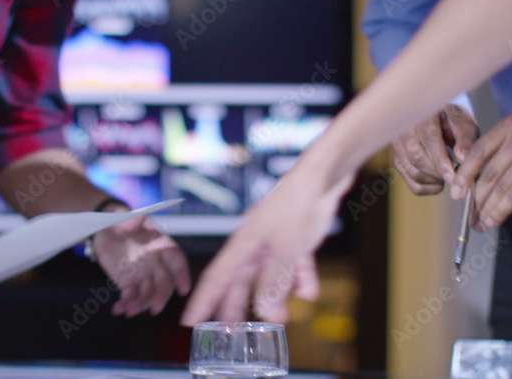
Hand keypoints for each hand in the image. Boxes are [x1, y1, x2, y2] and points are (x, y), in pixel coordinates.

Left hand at [92, 214, 190, 316]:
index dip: (182, 274)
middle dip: (161, 297)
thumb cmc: (118, 221)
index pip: (176, 260)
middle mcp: (156, 263)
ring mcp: (143, 275)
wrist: (102, 230)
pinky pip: (130, 297)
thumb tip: (139, 214)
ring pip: (147, 294)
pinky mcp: (129, 284)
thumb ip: (131, 220)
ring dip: (140, 304)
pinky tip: (117, 310)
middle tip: (155, 309)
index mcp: (160, 245)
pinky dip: (124, 304)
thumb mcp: (123, 218)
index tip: (184, 289)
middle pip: (164, 283)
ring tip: (128, 311)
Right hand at [181, 162, 353, 325]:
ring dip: (273, 298)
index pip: (216, 278)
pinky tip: (309, 293)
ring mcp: (275, 242)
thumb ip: (274, 281)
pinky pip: (295, 266)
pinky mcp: (296, 239)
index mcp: (242, 245)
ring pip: (268, 277)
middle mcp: (254, 245)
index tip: (189, 321)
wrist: (322, 178)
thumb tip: (264, 311)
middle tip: (229, 332)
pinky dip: (302, 279)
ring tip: (276, 321)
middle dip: (234, 306)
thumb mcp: (285, 250)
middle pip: (239, 281)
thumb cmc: (296, 206)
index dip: (202, 301)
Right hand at [391, 104, 477, 194]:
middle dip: (438, 173)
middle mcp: (404, 129)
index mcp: (422, 115)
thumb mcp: (464, 124)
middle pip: (417, 159)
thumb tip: (462, 157)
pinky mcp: (397, 159)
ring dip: (434, 181)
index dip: (441, 161)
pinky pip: (410, 181)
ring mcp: (397, 146)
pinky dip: (428, 187)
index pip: (429, 141)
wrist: (434, 118)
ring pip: (413, 172)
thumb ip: (466, 139)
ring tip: (449, 175)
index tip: (454, 177)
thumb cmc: (452, 121)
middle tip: (456, 176)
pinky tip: (439, 181)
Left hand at [451, 113, 511, 229]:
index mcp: (510, 125)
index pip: (478, 150)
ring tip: (480, 222)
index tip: (456, 191)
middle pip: (488, 171)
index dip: (464, 173)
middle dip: (475, 197)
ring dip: (487, 208)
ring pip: (500, 186)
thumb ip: (499, 154)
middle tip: (468, 214)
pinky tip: (495, 219)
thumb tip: (471, 182)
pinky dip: (502, 210)